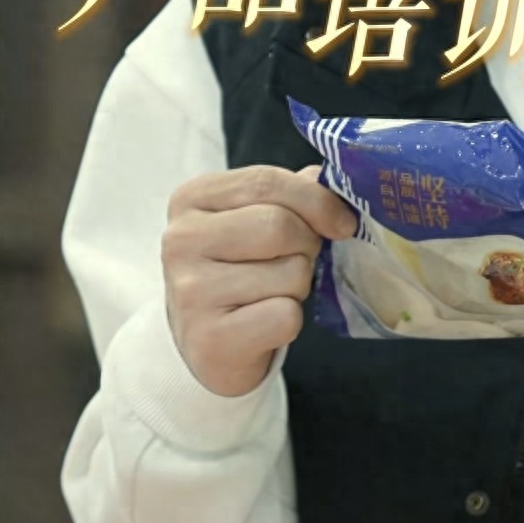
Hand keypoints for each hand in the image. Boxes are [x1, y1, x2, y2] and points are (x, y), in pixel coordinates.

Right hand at [162, 164, 356, 396]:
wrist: (209, 344)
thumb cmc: (237, 272)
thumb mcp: (251, 221)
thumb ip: (288, 194)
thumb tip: (328, 178)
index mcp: (191, 199)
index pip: (266, 182)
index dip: (317, 200)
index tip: (342, 223)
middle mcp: (180, 241)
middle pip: (279, 225)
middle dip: (306, 246)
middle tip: (294, 262)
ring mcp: (190, 291)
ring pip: (290, 273)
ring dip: (297, 287)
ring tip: (270, 295)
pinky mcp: (210, 338)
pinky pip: (286, 316)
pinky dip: (290, 322)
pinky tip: (264, 325)